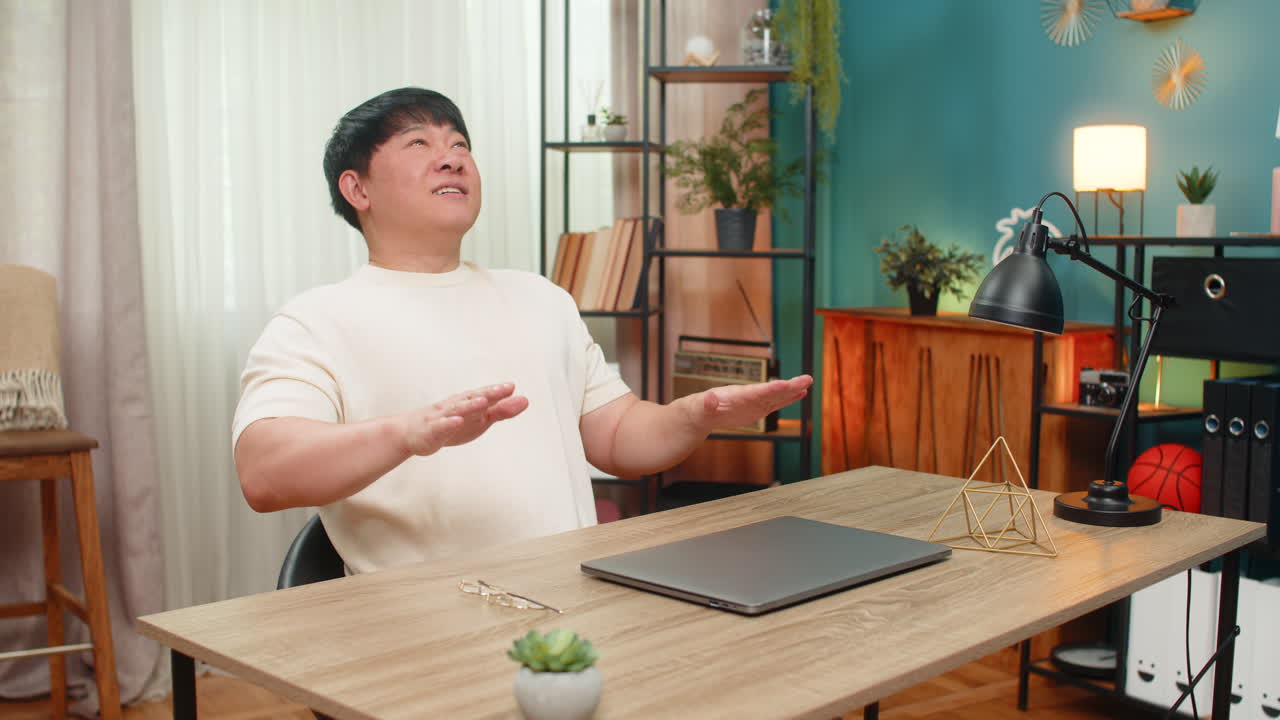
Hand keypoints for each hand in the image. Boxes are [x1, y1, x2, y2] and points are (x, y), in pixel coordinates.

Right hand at [398, 382, 528, 455]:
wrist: (413, 432)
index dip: (496, 391)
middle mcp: (455, 406)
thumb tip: (526, 400)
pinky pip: (440, 427)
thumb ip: (501, 410)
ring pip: (456, 410)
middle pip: (472, 398)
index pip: (484, 394)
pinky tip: (457, 421)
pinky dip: (448, 423)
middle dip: (488, 394)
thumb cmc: (452, 422)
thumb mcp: (480, 419)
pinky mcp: (431, 431)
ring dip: (469, 405)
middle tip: (504, 389)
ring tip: (483, 402)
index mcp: (468, 402)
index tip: (511, 386)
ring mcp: (441, 417)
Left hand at [686, 375, 812, 432]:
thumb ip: (708, 404)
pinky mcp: (759, 409)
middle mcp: (752, 396)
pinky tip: (800, 394)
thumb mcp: (703, 408)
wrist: (704, 411)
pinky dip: (789, 399)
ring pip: (779, 396)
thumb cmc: (702, 409)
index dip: (773, 389)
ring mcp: (757, 402)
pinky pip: (777, 403)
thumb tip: (708, 398)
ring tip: (808, 383)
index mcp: (740, 396)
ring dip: (793, 390)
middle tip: (807, 379)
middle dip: (790, 386)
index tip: (787, 384)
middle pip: (774, 391)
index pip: (760, 391)